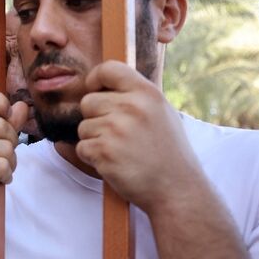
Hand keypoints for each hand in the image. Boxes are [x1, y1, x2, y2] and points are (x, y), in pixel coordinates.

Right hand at [0, 90, 26, 218]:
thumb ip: (7, 122)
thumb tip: (22, 106)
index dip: (0, 103)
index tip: (5, 116)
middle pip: (2, 127)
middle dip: (10, 144)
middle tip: (0, 155)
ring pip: (6, 148)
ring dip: (9, 163)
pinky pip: (2, 166)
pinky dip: (5, 175)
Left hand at [77, 60, 204, 212]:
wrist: (177, 189)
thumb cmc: (168, 152)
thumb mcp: (162, 113)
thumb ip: (136, 96)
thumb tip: (106, 82)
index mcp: (147, 93)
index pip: (108, 69)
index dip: (95, 79)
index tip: (95, 89)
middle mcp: (131, 107)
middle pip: (88, 102)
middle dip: (95, 118)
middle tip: (116, 135)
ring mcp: (116, 129)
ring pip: (83, 127)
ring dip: (95, 140)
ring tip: (121, 151)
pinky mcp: (104, 151)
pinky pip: (82, 147)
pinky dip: (92, 158)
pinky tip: (114, 163)